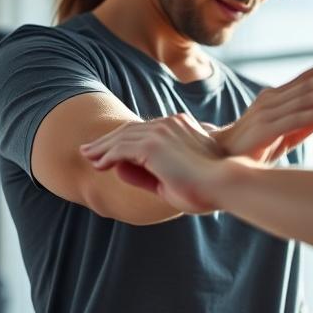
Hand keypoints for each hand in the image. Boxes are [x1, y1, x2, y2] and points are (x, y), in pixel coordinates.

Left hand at [79, 111, 231, 213]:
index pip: (145, 128)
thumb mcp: (171, 179)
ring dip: (102, 148)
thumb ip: (146, 173)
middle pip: (129, 129)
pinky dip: (107, 156)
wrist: (224, 184)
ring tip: (88, 157)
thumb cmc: (206, 188)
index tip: (109, 150)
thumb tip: (119, 168)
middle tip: (89, 150)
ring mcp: (160, 132)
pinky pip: (121, 149)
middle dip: (107, 140)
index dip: (124, 138)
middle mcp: (169, 124)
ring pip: (121, 137)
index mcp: (181, 125)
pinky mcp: (152, 145)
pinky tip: (98, 165)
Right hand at [214, 52, 312, 163]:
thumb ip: (304, 124)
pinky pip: (299, 119)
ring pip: (306, 99)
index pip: (300, 81)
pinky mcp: (267, 130)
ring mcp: (267, 114)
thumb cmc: (251, 151)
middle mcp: (269, 102)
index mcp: (272, 100)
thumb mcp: (284, 135)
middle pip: (305, 86)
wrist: (218, 165)